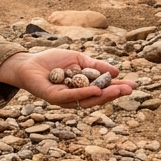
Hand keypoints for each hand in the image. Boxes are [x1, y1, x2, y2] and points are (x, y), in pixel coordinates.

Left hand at [0, 48, 133, 108]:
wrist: (28, 63)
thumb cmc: (52, 61)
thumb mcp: (78, 60)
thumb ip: (95, 66)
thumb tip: (116, 71)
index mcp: (82, 88)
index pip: (102, 89)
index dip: (117, 88)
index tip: (133, 85)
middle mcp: (75, 96)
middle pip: (97, 98)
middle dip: (114, 93)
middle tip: (130, 89)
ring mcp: (65, 99)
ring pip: (86, 100)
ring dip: (103, 95)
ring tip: (118, 90)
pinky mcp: (54, 98)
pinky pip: (71, 96)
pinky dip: (83, 94)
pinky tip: (95, 90)